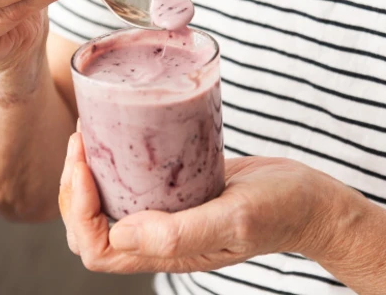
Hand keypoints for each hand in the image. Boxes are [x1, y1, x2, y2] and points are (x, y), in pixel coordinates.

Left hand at [59, 130, 339, 273]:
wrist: (309, 198)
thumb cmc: (280, 211)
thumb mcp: (236, 220)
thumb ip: (181, 234)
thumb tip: (120, 231)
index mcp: (169, 251)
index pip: (98, 247)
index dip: (80, 209)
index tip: (85, 162)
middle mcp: (163, 235)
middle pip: (94, 227)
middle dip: (76, 189)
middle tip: (81, 141)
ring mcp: (172, 213)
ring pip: (112, 205)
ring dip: (92, 175)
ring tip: (91, 134)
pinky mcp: (183, 190)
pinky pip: (138, 183)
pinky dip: (119, 163)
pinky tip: (122, 134)